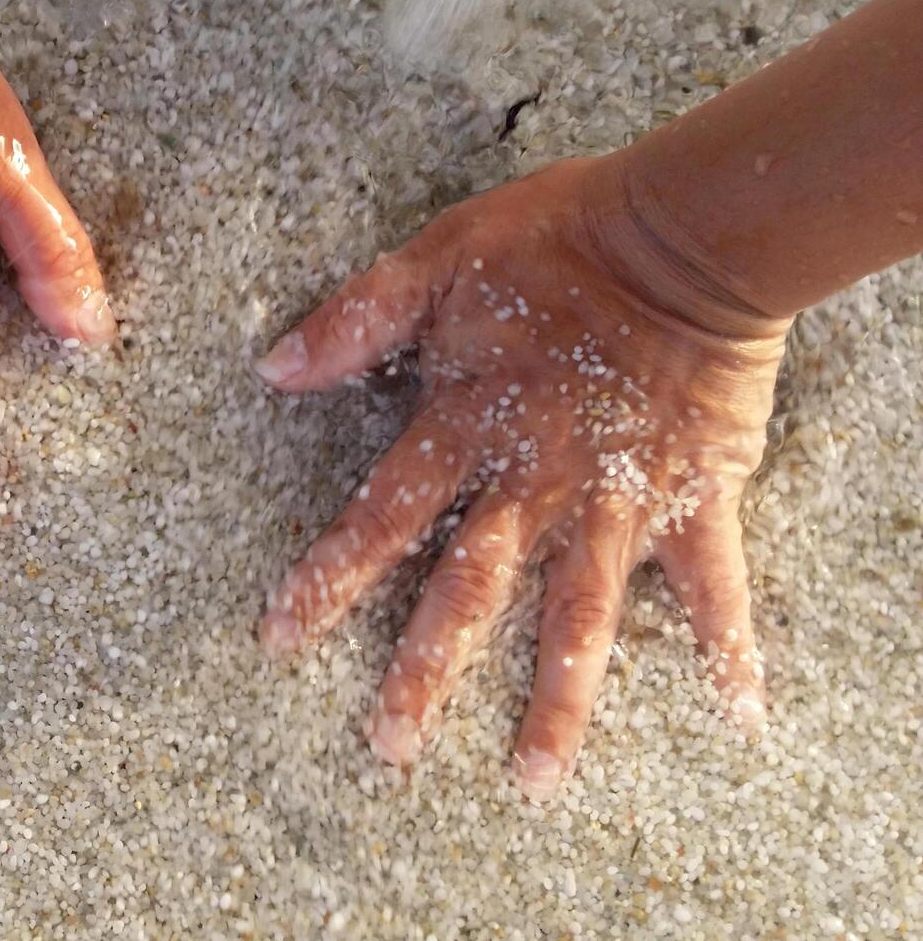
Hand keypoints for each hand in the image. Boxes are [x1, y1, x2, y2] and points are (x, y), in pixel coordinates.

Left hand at [254, 157, 783, 800]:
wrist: (686, 230)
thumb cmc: (556, 237)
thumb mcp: (439, 259)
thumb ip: (359, 319)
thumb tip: (274, 367)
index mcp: (468, 427)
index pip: (383, 517)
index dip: (329, 577)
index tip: (280, 638)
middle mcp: (535, 482)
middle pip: (469, 591)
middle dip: (425, 670)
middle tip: (388, 747)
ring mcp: (616, 499)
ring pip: (578, 614)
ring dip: (557, 699)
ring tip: (531, 782)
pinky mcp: (694, 497)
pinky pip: (712, 585)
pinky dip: (726, 646)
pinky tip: (738, 717)